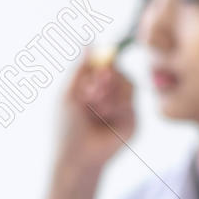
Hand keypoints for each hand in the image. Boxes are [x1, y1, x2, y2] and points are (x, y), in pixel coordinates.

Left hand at [57, 57, 135, 175]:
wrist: (77, 156)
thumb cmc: (66, 128)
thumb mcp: (68, 94)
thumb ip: (79, 68)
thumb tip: (88, 42)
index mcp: (91, 86)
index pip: (103, 62)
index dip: (102, 62)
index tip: (94, 70)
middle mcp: (107, 94)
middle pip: (118, 69)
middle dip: (104, 78)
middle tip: (90, 93)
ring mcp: (121, 106)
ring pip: (127, 81)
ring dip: (109, 91)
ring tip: (95, 107)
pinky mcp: (132, 118)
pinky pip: (131, 99)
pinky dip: (117, 103)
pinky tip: (105, 114)